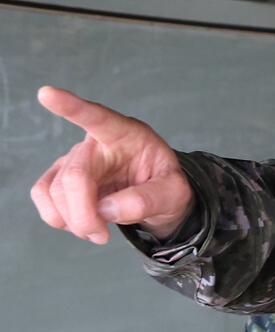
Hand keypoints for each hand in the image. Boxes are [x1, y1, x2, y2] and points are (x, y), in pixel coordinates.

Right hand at [30, 87, 193, 244]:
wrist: (157, 197)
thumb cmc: (165, 185)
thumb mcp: (175, 193)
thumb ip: (148, 200)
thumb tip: (107, 210)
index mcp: (126, 134)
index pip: (98, 117)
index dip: (72, 107)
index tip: (48, 94)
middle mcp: (95, 143)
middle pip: (75, 176)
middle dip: (84, 214)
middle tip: (102, 237)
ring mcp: (74, 159)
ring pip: (54, 190)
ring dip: (72, 220)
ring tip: (99, 232)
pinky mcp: (60, 178)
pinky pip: (43, 196)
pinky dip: (58, 218)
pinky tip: (81, 224)